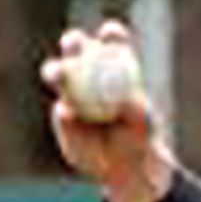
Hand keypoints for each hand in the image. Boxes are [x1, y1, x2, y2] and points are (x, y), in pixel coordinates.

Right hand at [40, 18, 173, 201]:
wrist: (127, 167)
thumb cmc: (142, 140)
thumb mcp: (145, 128)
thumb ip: (137, 113)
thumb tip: (126, 100)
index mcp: (115, 67)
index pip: (112, 44)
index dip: (111, 35)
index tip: (111, 34)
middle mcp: (90, 73)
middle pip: (77, 50)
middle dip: (73, 42)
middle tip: (74, 46)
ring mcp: (72, 93)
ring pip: (58, 74)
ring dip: (55, 71)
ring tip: (57, 75)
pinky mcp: (63, 115)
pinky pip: (61, 111)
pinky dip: (65, 112)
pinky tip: (70, 115)